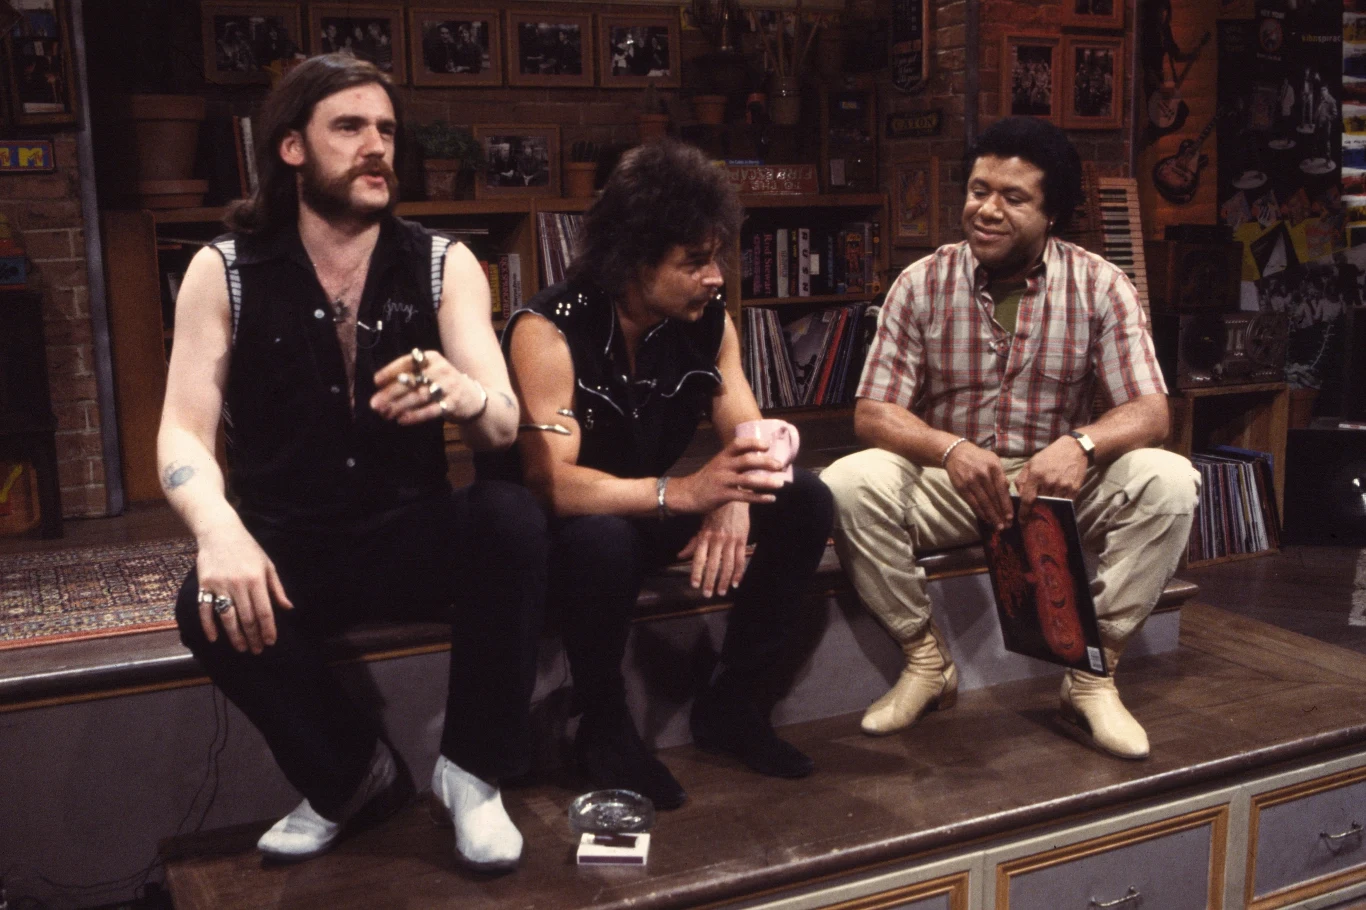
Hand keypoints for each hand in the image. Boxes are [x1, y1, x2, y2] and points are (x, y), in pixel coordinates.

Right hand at [195, 521, 292, 653]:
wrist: (219, 532)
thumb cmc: (248, 549)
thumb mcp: (267, 565)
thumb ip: (276, 588)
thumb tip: (288, 608)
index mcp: (256, 580)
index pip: (264, 611)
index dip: (268, 629)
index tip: (270, 642)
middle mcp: (238, 584)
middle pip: (247, 617)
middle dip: (253, 637)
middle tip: (257, 650)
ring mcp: (219, 585)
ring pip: (227, 617)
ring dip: (235, 636)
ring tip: (242, 648)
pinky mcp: (204, 584)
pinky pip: (205, 609)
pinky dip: (208, 625)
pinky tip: (214, 638)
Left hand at [370, 348, 484, 425]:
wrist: (473, 397)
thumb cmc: (444, 384)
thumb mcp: (431, 372)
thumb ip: (410, 377)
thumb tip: (381, 389)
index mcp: (432, 358)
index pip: (408, 362)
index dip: (391, 371)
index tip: (376, 382)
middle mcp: (441, 370)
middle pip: (412, 381)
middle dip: (391, 393)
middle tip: (375, 404)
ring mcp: (449, 386)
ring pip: (419, 396)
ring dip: (400, 406)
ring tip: (386, 413)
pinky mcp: (453, 403)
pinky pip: (431, 410)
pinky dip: (415, 416)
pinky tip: (402, 420)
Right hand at [667, 436, 786, 514]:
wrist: (687, 494)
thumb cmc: (707, 479)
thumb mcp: (718, 464)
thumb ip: (734, 461)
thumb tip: (758, 460)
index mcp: (723, 456)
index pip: (739, 444)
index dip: (754, 443)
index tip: (767, 445)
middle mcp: (723, 466)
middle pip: (747, 460)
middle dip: (766, 462)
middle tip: (780, 465)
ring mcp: (723, 481)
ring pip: (748, 479)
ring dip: (766, 482)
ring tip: (780, 484)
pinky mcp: (723, 495)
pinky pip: (744, 496)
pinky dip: (759, 498)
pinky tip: (771, 499)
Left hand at [678, 501, 749, 597]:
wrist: (733, 497)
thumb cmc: (715, 512)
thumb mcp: (702, 526)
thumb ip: (693, 543)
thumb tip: (680, 556)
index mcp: (705, 536)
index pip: (699, 558)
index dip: (696, 572)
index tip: (694, 585)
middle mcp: (717, 540)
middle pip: (713, 565)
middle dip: (709, 581)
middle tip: (707, 594)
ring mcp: (731, 540)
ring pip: (727, 565)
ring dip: (724, 580)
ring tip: (721, 592)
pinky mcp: (742, 540)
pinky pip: (740, 559)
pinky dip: (738, 572)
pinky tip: (736, 583)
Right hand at [943, 441, 1012, 529]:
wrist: (956, 453)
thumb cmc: (978, 457)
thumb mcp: (993, 460)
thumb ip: (1001, 475)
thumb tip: (1007, 491)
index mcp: (994, 467)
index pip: (1002, 489)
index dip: (1006, 504)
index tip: (1010, 517)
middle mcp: (983, 474)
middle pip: (993, 498)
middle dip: (1000, 514)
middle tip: (1006, 526)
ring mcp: (971, 481)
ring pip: (983, 502)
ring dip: (991, 516)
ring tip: (997, 526)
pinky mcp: (961, 487)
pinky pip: (972, 503)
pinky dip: (980, 512)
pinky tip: (986, 519)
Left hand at [1014, 436, 1087, 520]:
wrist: (1074, 448)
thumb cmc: (1049, 456)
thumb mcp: (1031, 463)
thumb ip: (1022, 479)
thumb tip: (1018, 495)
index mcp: (1036, 474)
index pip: (1027, 498)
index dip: (1023, 512)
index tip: (1021, 520)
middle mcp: (1049, 481)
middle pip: (1040, 504)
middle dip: (1035, 512)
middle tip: (1032, 517)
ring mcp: (1063, 486)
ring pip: (1053, 505)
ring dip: (1048, 510)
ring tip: (1044, 512)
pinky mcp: (1074, 489)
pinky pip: (1065, 504)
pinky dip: (1060, 506)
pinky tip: (1057, 506)